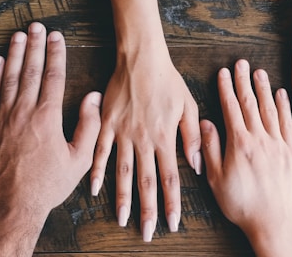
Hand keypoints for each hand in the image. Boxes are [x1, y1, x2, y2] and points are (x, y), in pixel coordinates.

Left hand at [0, 23, 101, 255]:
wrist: (10, 206)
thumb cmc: (47, 185)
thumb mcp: (78, 160)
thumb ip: (88, 126)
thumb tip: (92, 98)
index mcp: (46, 117)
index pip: (52, 76)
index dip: (56, 53)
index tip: (57, 36)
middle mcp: (22, 112)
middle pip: (29, 70)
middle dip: (34, 45)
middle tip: (37, 26)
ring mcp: (0, 118)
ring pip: (8, 77)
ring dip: (14, 54)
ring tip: (18, 35)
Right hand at [90, 41, 200, 241]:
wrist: (141, 58)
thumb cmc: (168, 80)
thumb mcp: (188, 106)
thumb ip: (192, 137)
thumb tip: (197, 165)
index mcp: (165, 137)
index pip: (170, 178)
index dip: (172, 203)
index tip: (172, 223)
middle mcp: (143, 140)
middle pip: (146, 182)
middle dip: (148, 210)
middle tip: (147, 233)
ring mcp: (123, 133)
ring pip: (122, 173)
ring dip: (122, 198)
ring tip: (122, 219)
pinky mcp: (107, 124)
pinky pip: (100, 152)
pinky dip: (97, 172)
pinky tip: (94, 189)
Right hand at [201, 59, 291, 256]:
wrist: (274, 223)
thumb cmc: (242, 204)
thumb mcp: (216, 179)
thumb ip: (210, 149)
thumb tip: (205, 123)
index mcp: (240, 144)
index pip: (231, 108)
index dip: (226, 88)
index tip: (223, 72)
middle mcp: (261, 139)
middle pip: (251, 104)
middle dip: (244, 81)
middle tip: (241, 63)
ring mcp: (278, 145)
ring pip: (270, 109)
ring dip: (264, 89)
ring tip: (259, 72)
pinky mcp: (291, 153)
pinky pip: (288, 123)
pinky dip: (285, 107)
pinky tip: (282, 95)